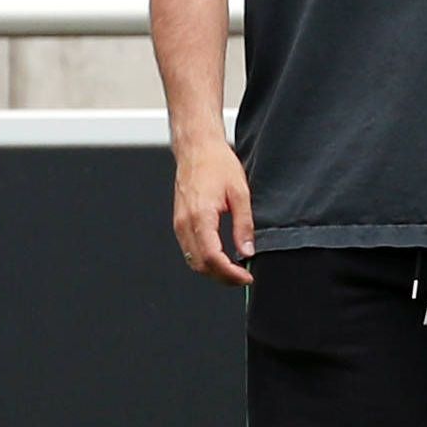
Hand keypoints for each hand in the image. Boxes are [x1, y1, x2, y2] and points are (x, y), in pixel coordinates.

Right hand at [173, 140, 254, 284]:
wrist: (197, 149)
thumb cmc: (217, 164)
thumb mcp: (240, 193)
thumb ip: (244, 225)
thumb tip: (247, 252)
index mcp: (200, 216)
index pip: (213, 258)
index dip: (230, 273)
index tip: (246, 277)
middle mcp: (185, 223)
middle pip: (200, 265)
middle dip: (223, 277)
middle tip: (243, 277)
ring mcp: (179, 224)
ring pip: (193, 261)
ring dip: (213, 271)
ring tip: (235, 271)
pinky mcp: (179, 223)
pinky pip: (189, 250)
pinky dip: (204, 260)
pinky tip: (221, 258)